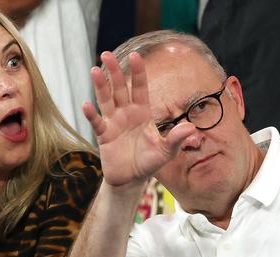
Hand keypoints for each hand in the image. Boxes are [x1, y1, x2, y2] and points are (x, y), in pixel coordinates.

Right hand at [83, 52, 194, 186]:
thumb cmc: (149, 162)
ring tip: (95, 70)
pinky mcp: (104, 136)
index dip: (138, 72)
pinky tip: (87, 105)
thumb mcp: (166, 151)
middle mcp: (127, 113)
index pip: (140, 88)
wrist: (131, 179)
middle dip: (114, 71)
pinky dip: (92, 115)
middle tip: (106, 54)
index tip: (135, 55)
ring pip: (106, 100)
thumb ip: (176, 138)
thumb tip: (192, 127)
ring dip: (101, 86)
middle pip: (120, 88)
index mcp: (143, 112)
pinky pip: (97, 122)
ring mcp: (114, 123)